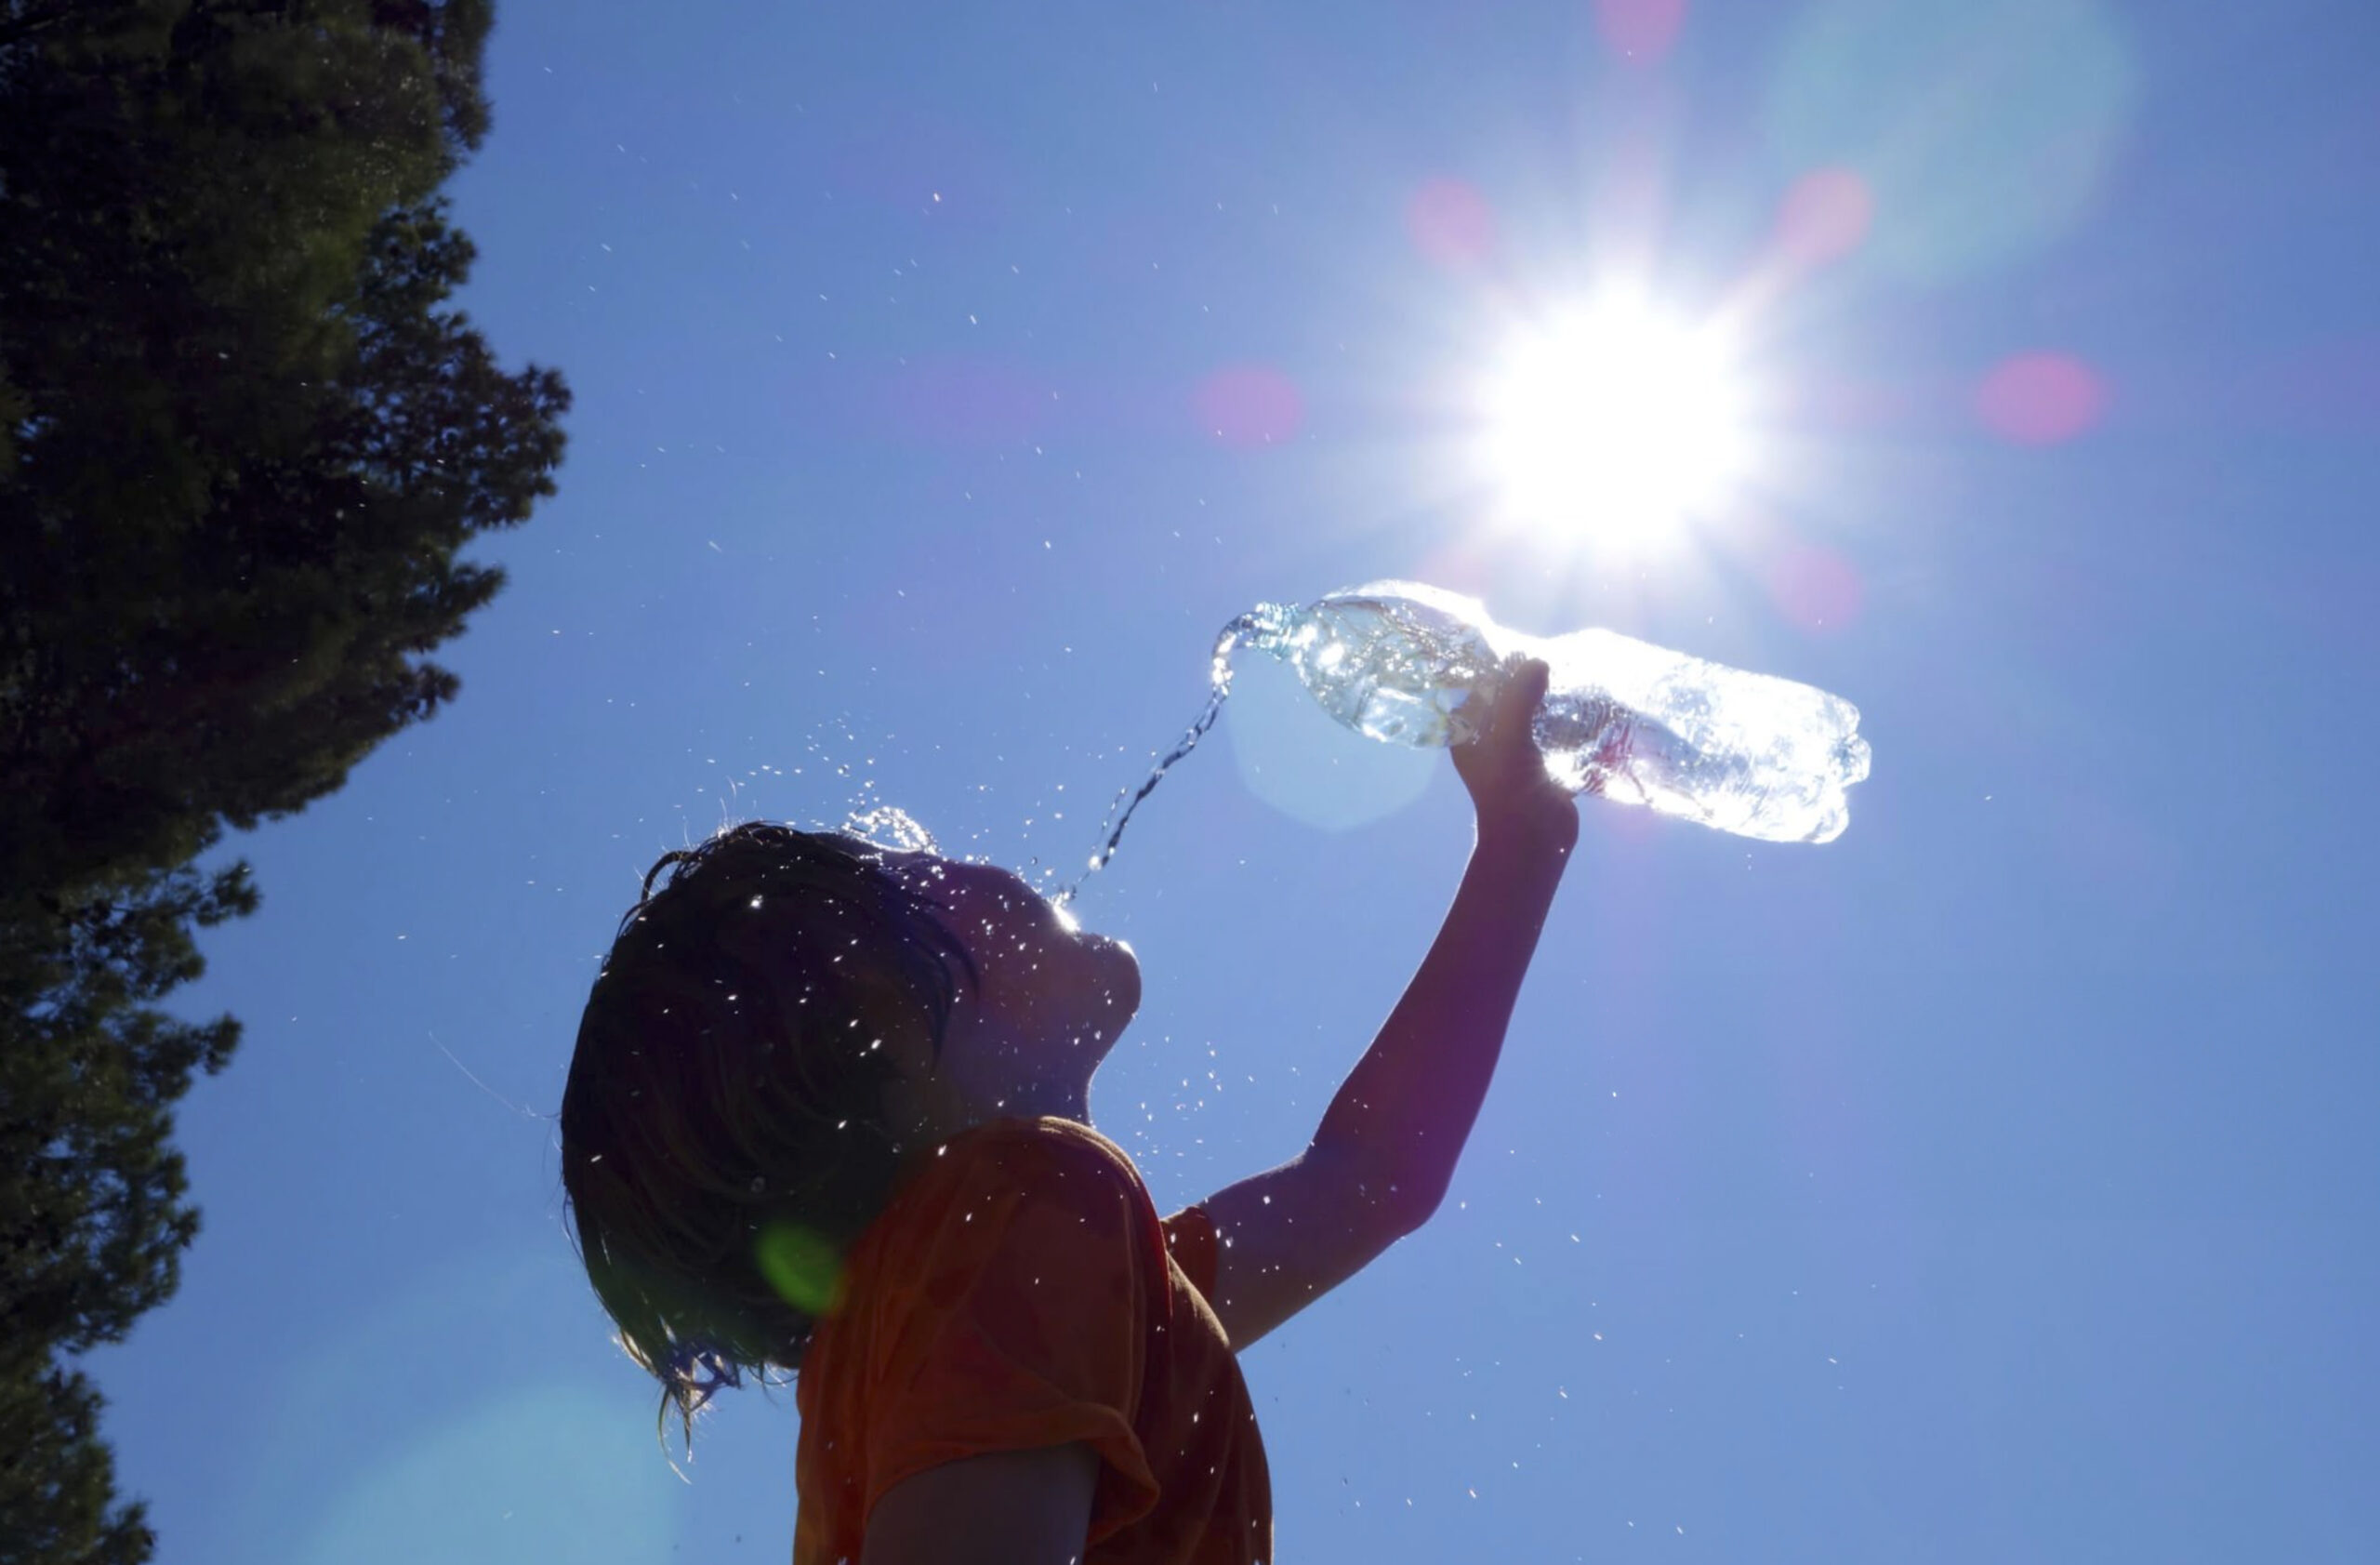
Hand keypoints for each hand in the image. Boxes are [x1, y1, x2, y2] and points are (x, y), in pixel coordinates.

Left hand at [1452, 658, 1578, 852]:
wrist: (1534, 842)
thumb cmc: (1509, 791)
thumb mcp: (1508, 738)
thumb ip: (1518, 698)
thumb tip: (1537, 661)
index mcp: (1469, 735)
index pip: (1477, 690)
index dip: (1495, 668)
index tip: (1519, 646)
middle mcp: (1491, 741)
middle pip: (1508, 700)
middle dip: (1528, 682)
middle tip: (1552, 658)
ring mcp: (1520, 754)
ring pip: (1534, 716)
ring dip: (1551, 701)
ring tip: (1572, 674)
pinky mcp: (1546, 765)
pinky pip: (1556, 735)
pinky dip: (1568, 722)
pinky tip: (1587, 705)